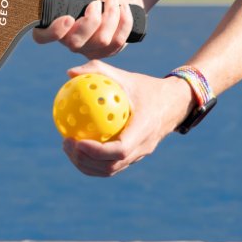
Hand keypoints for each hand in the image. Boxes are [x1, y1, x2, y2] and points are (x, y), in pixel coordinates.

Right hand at [33, 0, 142, 58]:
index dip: (52, 32)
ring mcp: (88, 49)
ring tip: (113, 0)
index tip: (68, 18)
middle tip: (96, 3)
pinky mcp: (106, 52)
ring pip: (101, 41)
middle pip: (75, 43)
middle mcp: (69, 40)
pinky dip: (124, 21)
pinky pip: (117, 42)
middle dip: (91, 21)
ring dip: (111, 16)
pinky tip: (124, 9)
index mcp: (57, 24)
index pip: (42, 37)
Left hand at [61, 60, 195, 176]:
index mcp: (144, 129)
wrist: (174, 103)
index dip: (97, 151)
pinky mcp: (134, 157)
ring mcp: (139, 155)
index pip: (120, 150)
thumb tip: (70, 73)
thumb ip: (98, 71)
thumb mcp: (125, 76)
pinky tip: (77, 146)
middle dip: (85, 160)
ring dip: (86, 164)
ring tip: (68, 147)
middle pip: (111, 166)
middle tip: (66, 143)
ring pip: (110, 170)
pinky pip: (111, 165)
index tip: (77, 141)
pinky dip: (92, 162)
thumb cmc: (146, 87)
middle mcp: (143, 147)